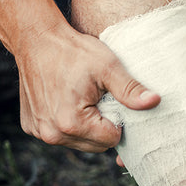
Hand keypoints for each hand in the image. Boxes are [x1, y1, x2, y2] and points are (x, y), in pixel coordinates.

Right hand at [16, 26, 159, 151]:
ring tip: (86, 99)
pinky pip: (62, 135)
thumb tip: (154, 101)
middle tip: (100, 98)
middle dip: (104, 125)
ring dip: (88, 126)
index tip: (113, 99)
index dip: (120, 120)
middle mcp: (52, 134)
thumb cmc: (74, 51)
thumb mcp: (108, 67)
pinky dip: (71, 123)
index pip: (112, 139)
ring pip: (81, 142)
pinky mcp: (31, 126)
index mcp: (72, 123)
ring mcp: (39, 132)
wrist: (37, 39)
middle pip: (96, 145)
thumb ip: (130, 89)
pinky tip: (70, 101)